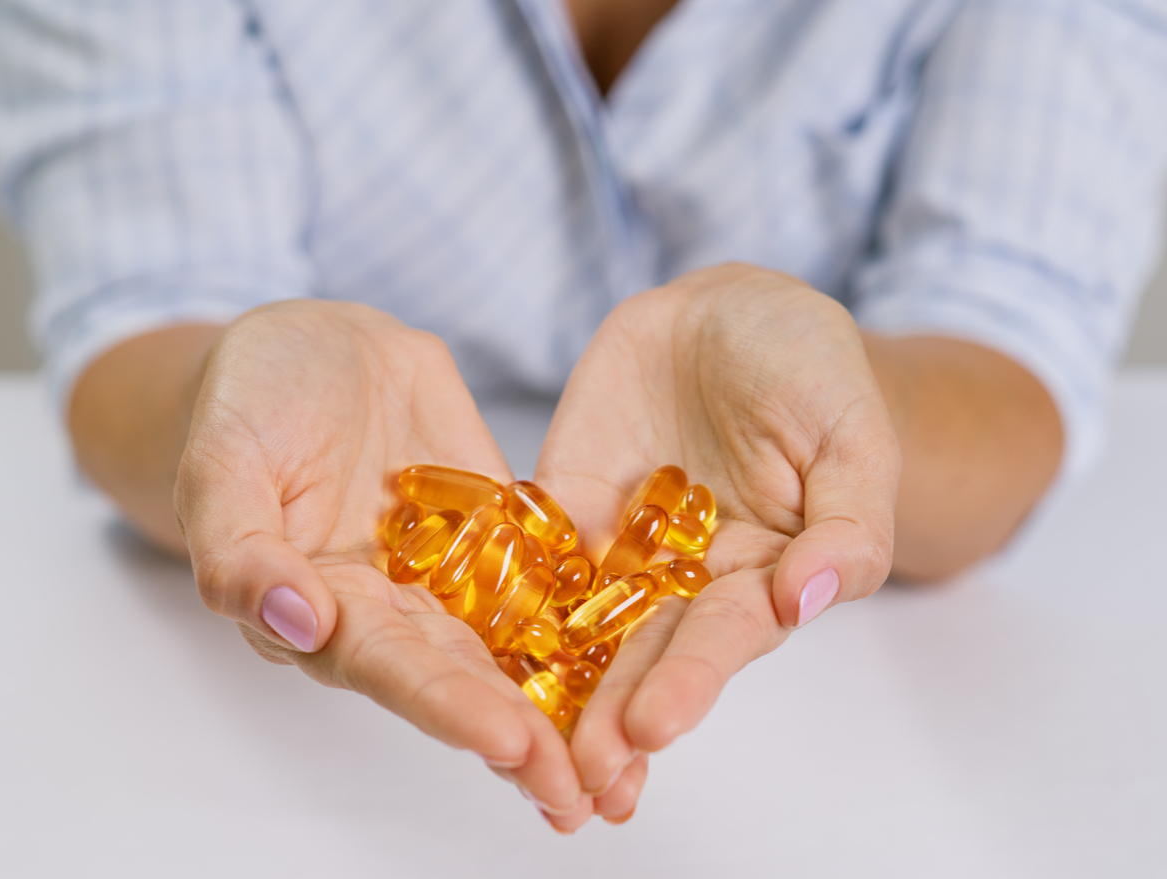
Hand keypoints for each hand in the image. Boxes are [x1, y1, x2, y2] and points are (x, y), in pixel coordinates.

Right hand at [173, 300, 585, 820]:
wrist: (316, 350)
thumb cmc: (249, 403)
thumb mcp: (222, 462)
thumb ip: (239, 545)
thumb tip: (293, 619)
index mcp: (328, 609)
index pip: (390, 669)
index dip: (448, 707)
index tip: (510, 742)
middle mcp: (398, 608)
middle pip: (466, 678)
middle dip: (524, 734)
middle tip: (583, 788)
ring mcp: (455, 572)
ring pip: (515, 645)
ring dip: (567, 702)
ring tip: (627, 760)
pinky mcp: (501, 530)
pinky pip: (551, 571)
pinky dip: (593, 613)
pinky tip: (648, 652)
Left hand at [535, 263, 899, 819]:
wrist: (735, 317)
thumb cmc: (814, 375)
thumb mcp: (853, 441)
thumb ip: (847, 525)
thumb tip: (809, 599)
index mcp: (761, 575)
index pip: (723, 639)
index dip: (689, 681)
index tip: (652, 728)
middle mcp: (686, 578)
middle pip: (643, 651)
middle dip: (610, 709)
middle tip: (574, 768)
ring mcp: (621, 544)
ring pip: (581, 621)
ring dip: (553, 682)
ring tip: (518, 743)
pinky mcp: (567, 503)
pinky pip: (530, 551)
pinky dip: (501, 594)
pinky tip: (467, 638)